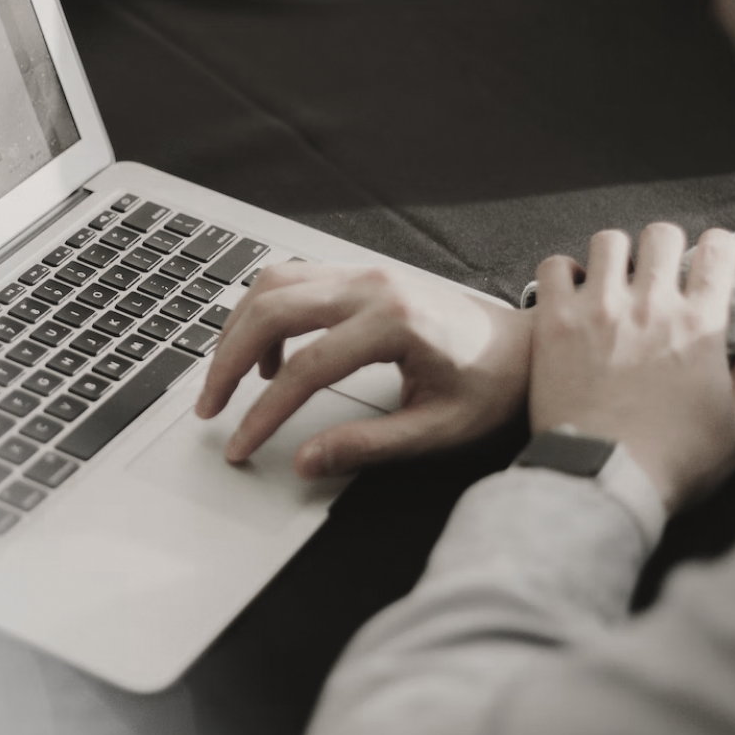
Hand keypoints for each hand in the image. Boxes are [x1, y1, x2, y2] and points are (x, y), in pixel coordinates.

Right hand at [196, 263, 532, 478]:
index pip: (305, 368)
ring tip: (229, 382)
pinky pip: (292, 279)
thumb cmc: (491, 386)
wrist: (524, 348)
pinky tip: (269, 356)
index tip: (241, 445)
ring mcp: (364, 272)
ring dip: (238, 329)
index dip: (264, 413)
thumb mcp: (436, 429)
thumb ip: (368, 446)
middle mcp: (373, 285)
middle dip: (228, 361)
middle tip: (211, 407)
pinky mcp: (360, 273)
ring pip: (273, 284)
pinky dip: (264, 312)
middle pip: (272, 310)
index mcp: (395, 323)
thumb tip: (307, 462)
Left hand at [529, 224, 734, 511]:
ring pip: (608, 241)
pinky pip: (555, 267)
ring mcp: (599, 309)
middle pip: (661, 235)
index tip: (710, 258)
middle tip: (658, 270)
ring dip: (614, 254)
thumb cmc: (674, 462)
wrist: (603, 479)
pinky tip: (571, 291)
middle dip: (664, 246)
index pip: (717, 251)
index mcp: (700, 325)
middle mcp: (651, 306)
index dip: (717, 247)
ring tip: (613, 277)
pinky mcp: (554, 322)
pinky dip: (564, 271)